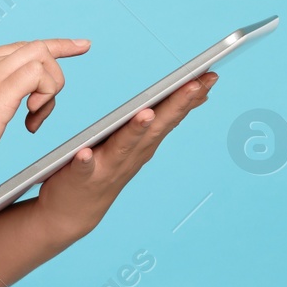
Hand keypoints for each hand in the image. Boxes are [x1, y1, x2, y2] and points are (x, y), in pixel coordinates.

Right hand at [0, 38, 91, 200]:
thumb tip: (16, 96)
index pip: (16, 48)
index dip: (50, 48)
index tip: (79, 45)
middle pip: (33, 48)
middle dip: (56, 70)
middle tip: (46, 106)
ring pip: (40, 57)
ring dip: (50, 88)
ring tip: (34, 119)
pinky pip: (39, 75)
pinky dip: (46, 94)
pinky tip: (32, 119)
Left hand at [32, 70, 218, 242]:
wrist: (75, 212)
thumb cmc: (107, 168)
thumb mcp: (138, 141)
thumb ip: (162, 118)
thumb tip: (195, 92)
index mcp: (144, 143)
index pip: (171, 116)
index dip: (189, 96)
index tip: (210, 75)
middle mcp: (131, 155)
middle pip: (156, 127)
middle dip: (176, 105)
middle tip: (194, 83)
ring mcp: (108, 168)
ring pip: (125, 146)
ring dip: (137, 131)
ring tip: (147, 113)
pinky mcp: (81, 178)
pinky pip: (84, 169)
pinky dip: (86, 161)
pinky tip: (85, 153)